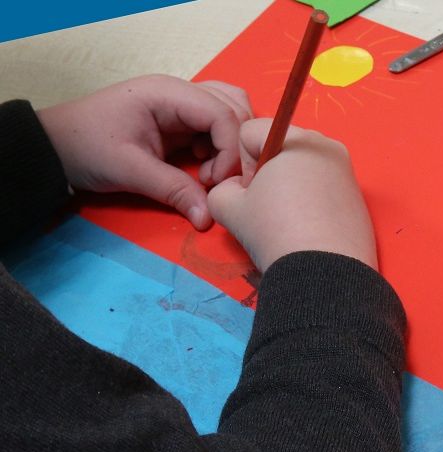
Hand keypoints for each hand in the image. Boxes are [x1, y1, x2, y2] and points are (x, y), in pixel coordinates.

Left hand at [37, 75, 252, 229]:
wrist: (55, 147)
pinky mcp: (179, 120)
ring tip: (213, 171)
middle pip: (234, 107)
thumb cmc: (86, 149)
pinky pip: (216, 125)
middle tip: (218, 179)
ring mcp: (181, 103)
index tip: (215, 183)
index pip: (222, 113)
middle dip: (236, 145)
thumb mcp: (130, 171)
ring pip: (230, 112)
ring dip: (232, 143)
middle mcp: (179, 92)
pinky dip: (221, 145)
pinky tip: (204, 165)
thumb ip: (173, 191)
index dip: (230, 150)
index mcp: (167, 94)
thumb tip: (208, 218)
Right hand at [207, 119, 377, 272]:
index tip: (250, 192)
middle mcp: (326, 145)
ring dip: (289, 185)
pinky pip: (324, 184)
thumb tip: (236, 188)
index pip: (251, 131)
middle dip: (267, 172)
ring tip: (288, 219)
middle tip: (266, 207)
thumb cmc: (275, 231)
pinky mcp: (357, 194)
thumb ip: (221, 188)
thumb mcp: (229, 208)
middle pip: (281, 146)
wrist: (325, 272)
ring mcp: (346, 169)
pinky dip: (311, 199)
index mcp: (295, 139)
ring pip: (303, 166)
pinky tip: (308, 226)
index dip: (241, 162)